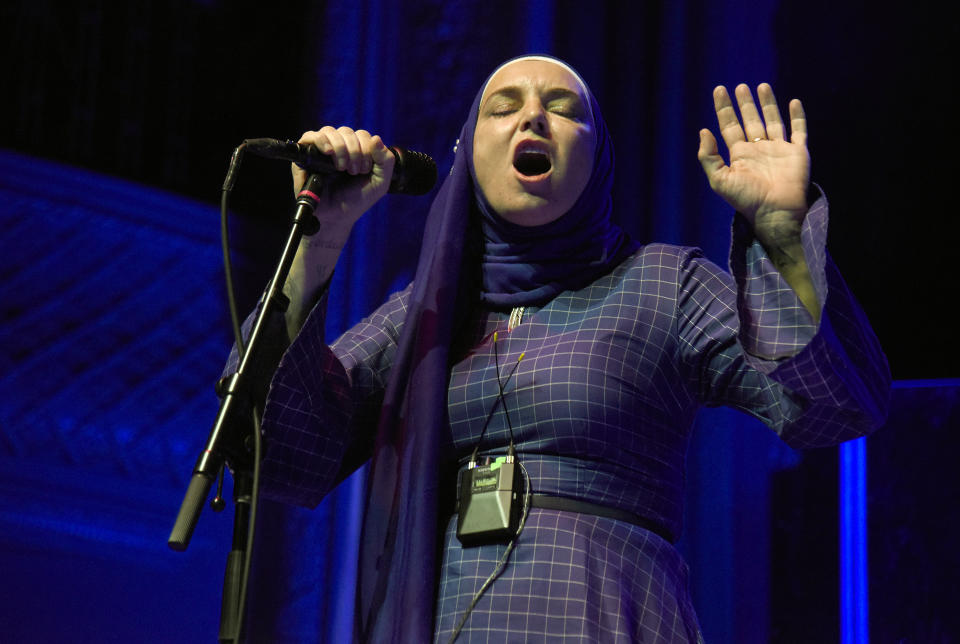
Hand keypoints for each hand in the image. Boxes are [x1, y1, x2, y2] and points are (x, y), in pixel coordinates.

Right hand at [292, 126, 395, 225]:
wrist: (338, 216)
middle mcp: (338, 147)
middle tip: (354, 171)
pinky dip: (320, 140)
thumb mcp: (380, 182)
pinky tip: (329, 152)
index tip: (365, 170)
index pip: (362, 135)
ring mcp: (321, 150)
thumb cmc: (357, 199)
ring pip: (329, 131)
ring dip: (340, 148)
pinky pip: (310, 136)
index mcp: (356, 150)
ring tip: (342, 168)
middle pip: (346, 132)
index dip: (366, 149)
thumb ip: (385, 160)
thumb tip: (376, 138)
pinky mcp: (305, 156)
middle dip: (354, 151)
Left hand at [698, 84, 809, 232]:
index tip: (719, 90)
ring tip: (761, 86)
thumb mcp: (719, 180)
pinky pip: (798, 130)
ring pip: (772, 120)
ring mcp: (779, 149)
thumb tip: (703, 131)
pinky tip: (793, 101)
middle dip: (744, 103)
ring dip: (767, 104)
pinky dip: (798, 116)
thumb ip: (708, 157)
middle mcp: (758, 149)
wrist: (775, 212)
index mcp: (740, 155)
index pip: (729, 126)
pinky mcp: (797, 152)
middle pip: (750, 120)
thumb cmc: (746, 199)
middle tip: (740, 86)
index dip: (724, 109)